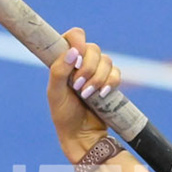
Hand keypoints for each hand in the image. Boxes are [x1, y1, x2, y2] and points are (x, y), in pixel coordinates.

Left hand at [46, 27, 121, 156]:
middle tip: (78, 86)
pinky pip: (116, 73)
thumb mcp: (55, 93)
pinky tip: (102, 95)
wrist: (81, 135)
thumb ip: (59, 71)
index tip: (77, 55)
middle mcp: (82, 63)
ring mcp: (97, 72)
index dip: (77, 40)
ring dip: (98, 78)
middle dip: (88, 67)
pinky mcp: (109, 82)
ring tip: (87, 95)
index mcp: (65, 61)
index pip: (74, 36)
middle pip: (93, 48)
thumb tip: (73, 52)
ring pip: (106, 60)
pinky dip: (110, 83)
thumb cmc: (63, 115)